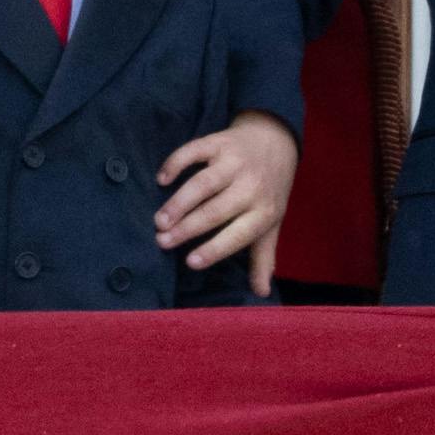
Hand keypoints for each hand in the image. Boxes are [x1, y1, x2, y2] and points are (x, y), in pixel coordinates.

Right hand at [154, 112, 296, 291]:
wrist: (275, 141)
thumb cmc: (269, 190)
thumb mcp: (271, 223)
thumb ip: (262, 257)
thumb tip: (261, 293)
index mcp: (264, 211)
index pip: (237, 235)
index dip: (213, 249)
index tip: (190, 262)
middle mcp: (250, 187)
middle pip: (214, 211)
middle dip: (186, 228)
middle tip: (162, 242)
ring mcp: (234, 162)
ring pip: (202, 184)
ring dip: (178, 202)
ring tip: (159, 220)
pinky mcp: (219, 142)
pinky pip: (194, 151)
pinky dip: (176, 163)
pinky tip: (161, 179)